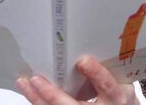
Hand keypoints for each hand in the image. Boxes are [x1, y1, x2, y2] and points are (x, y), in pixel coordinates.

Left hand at [17, 56, 138, 104]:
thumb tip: (82, 46)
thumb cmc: (119, 97)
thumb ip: (105, 68)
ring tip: (25, 84)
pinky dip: (39, 102)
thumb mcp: (120, 81)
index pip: (107, 86)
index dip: (95, 74)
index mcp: (116, 97)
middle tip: (36, 80)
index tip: (83, 61)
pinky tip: (30, 92)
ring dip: (38, 100)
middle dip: (53, 95)